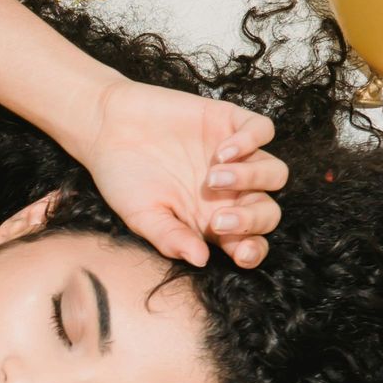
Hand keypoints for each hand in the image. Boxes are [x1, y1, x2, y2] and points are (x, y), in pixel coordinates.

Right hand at [14, 73, 286, 269]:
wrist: (108, 128)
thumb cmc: (124, 178)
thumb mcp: (141, 216)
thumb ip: (170, 238)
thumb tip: (199, 260)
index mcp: (212, 220)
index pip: (250, 242)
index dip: (254, 251)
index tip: (241, 253)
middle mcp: (232, 192)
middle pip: (268, 211)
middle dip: (251, 220)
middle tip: (218, 219)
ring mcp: (236, 157)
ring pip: (275, 173)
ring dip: (252, 180)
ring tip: (213, 178)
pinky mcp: (230, 122)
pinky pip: (263, 130)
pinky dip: (251, 141)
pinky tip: (222, 151)